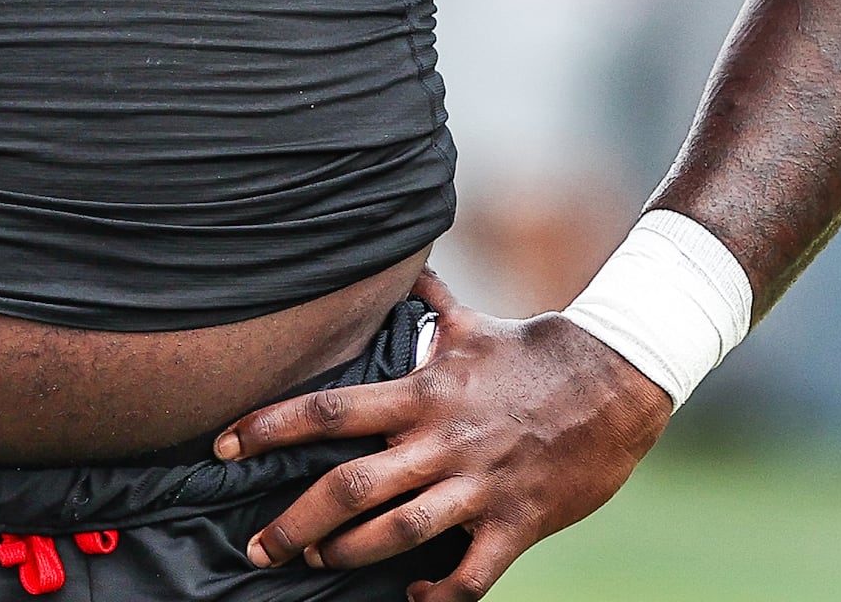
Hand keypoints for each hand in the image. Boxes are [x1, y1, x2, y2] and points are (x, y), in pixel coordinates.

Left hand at [217, 268, 672, 601]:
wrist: (618, 377)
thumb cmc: (538, 351)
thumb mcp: (477, 323)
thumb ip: (431, 306)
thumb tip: (403, 271)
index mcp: (425, 393)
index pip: (329, 410)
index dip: (269, 427)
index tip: (222, 444)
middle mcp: (442, 441)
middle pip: (351, 486)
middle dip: (295, 522)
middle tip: (257, 548)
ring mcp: (479, 485)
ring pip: (398, 533)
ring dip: (349, 554)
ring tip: (319, 563)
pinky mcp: (517, 521)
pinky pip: (471, 574)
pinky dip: (439, 594)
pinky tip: (415, 598)